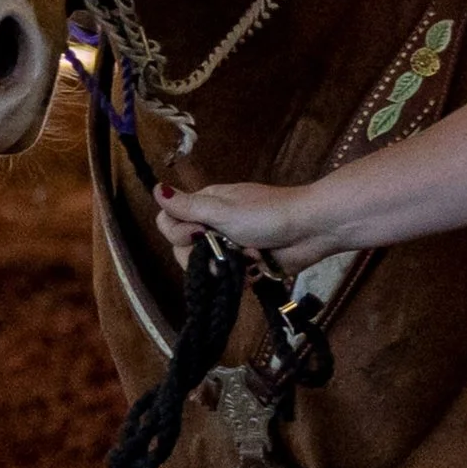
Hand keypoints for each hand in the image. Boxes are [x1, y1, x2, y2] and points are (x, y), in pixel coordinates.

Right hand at [157, 178, 354, 278]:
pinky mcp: (245, 266)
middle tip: (225, 245)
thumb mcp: (223, 209)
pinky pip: (226, 279)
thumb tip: (155, 189)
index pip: (169, 221)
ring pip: (204, 268)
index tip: (199, 231)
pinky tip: (253, 269)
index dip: (179, 232)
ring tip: (245, 257)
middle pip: (183, 249)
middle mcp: (214, 225)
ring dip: (223, 265)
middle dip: (202, 254)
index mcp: (206, 204)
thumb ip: (187, 206)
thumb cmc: (268, 214)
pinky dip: (238, 276)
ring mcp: (229, 247)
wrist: (311, 230)